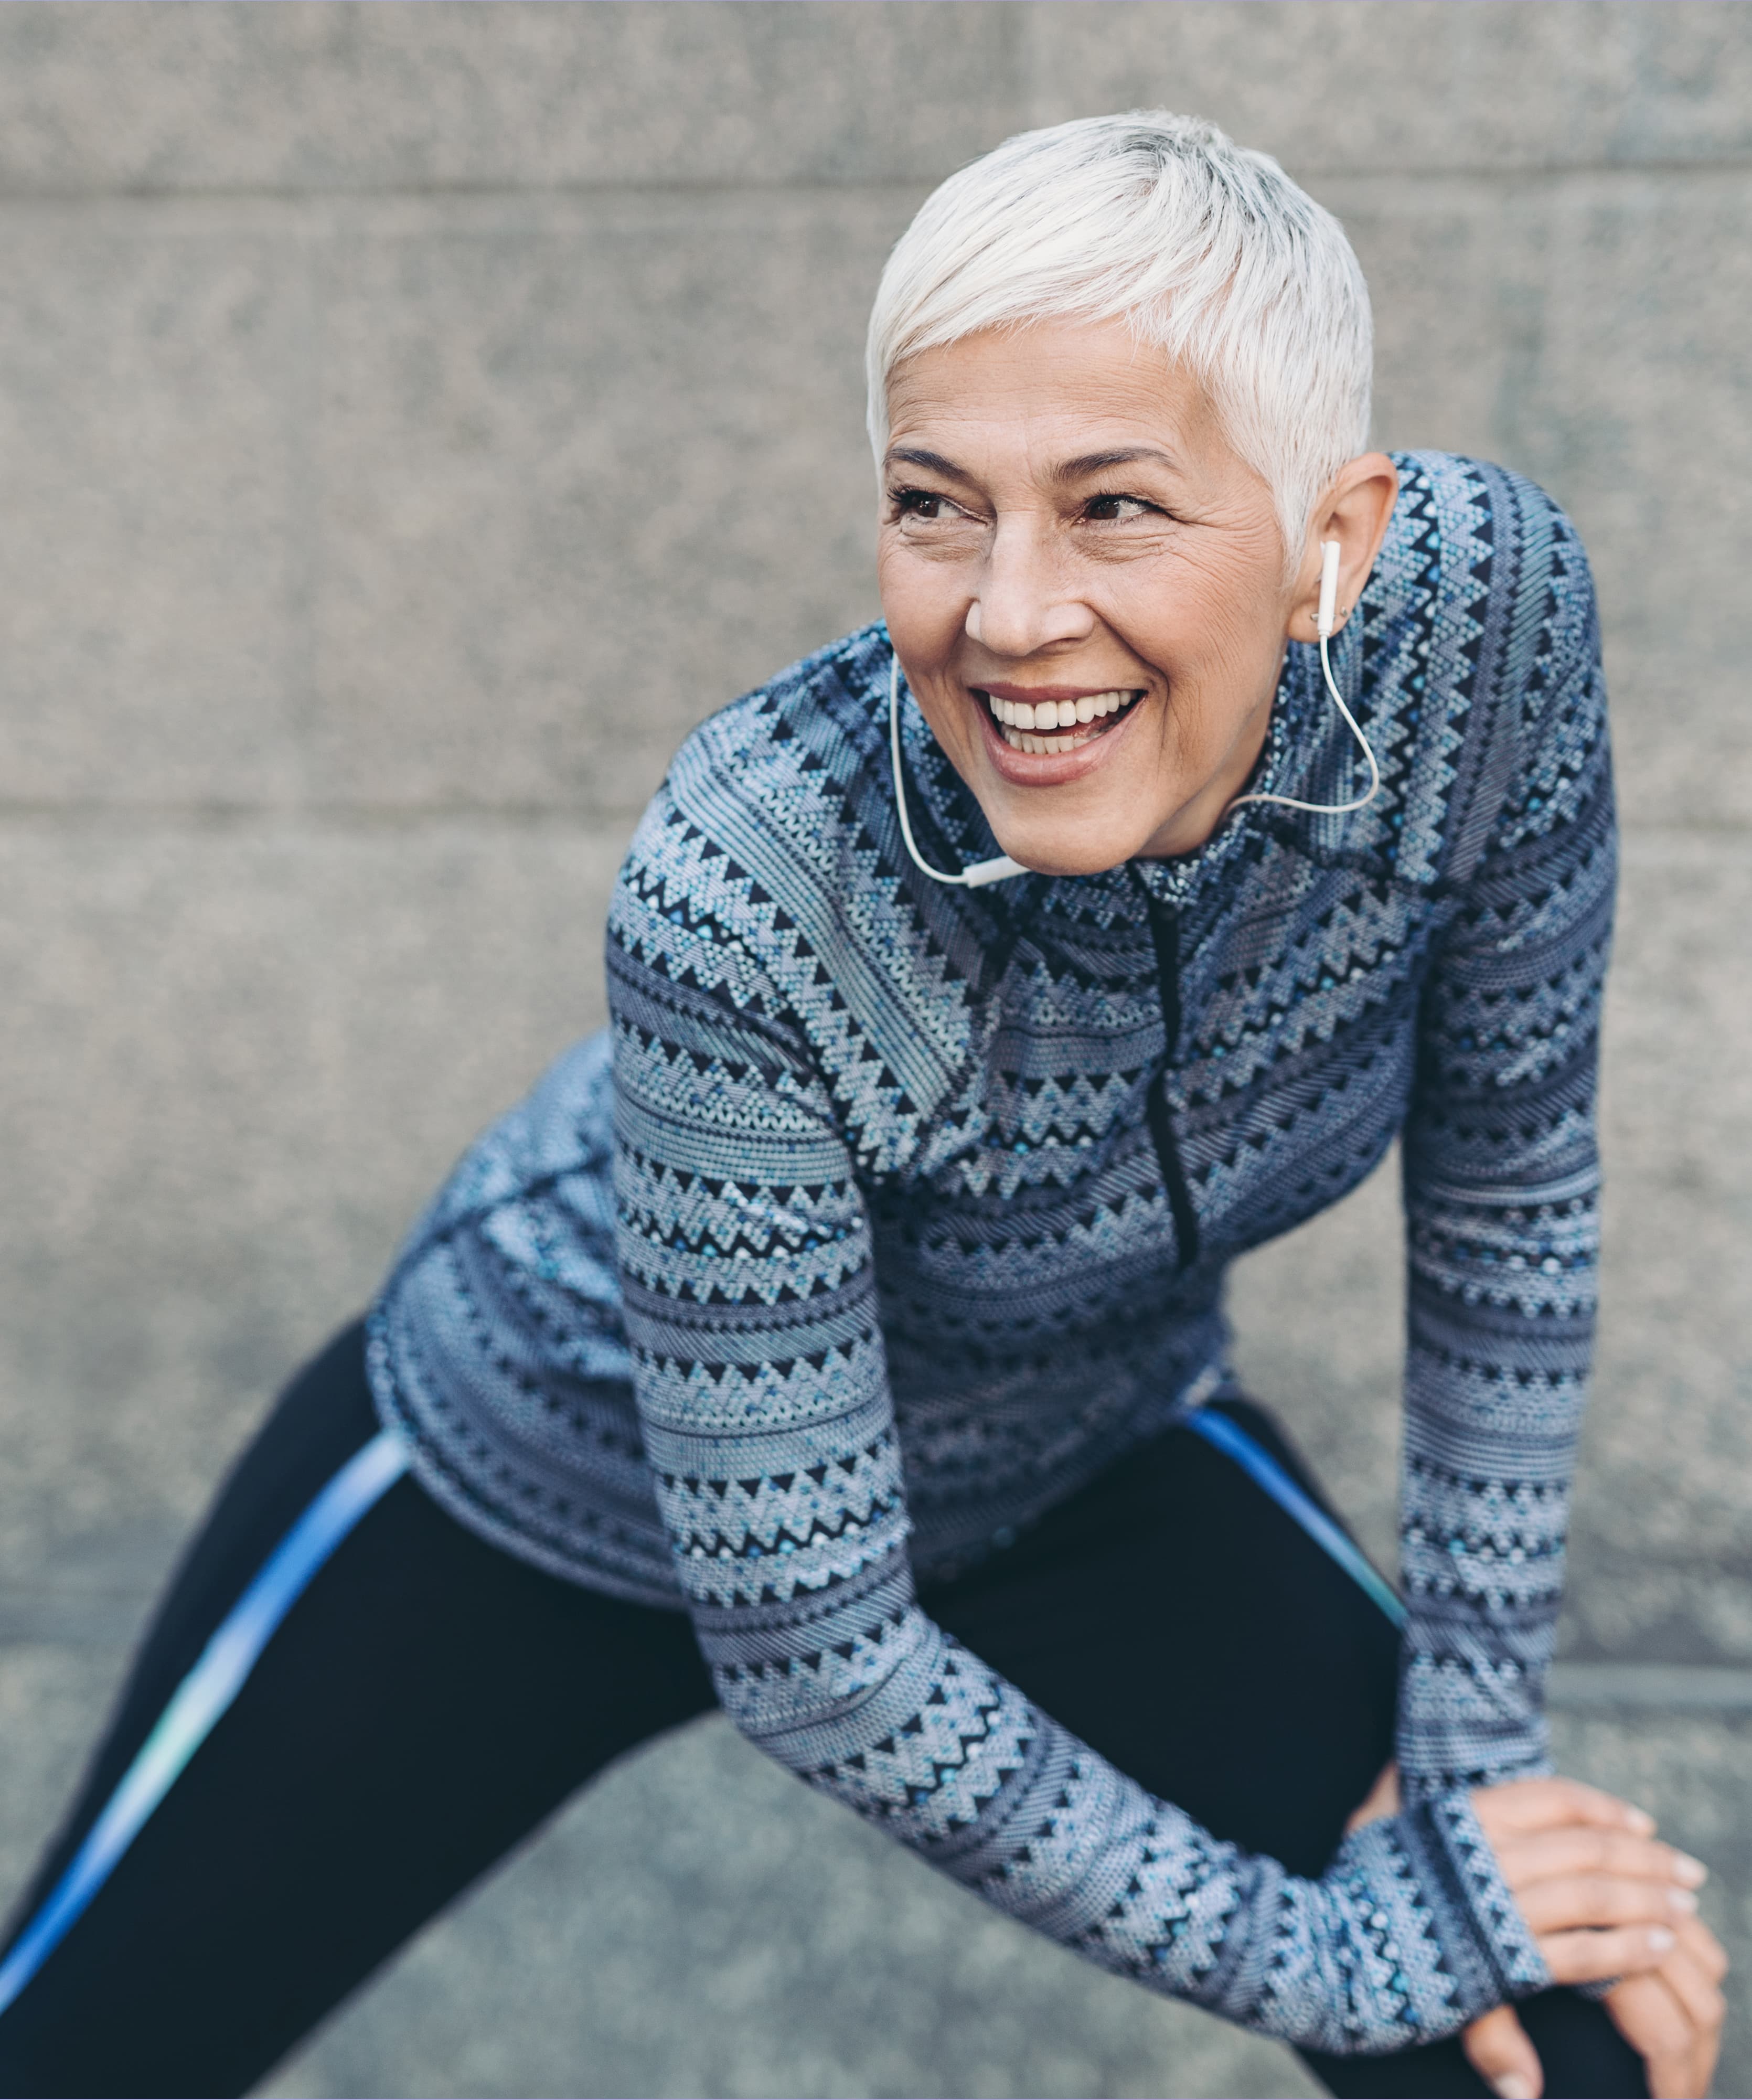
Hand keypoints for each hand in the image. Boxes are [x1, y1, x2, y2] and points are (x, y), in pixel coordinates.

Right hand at [1345, 1769, 1724, 2098]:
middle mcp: (1489, 1854)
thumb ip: (1396, 1793)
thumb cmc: (1347, 1886)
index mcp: (1462, 1816)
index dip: (1605, 1809)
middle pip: (1588, 1846)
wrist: (1325, 1950)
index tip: (1642, 1825)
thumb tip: (1398, 1763)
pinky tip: (1656, 1944)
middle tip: (1687, 1870)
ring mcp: (1499, 1906)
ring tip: (1683, 1906)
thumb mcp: (1372, 1824)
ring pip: (1596, 1894)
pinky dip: (1627, 1946)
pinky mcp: (1506, 1960)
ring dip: (1649, 1899)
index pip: (1552, 1798)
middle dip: (1646, 1858)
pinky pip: (1584, 1950)